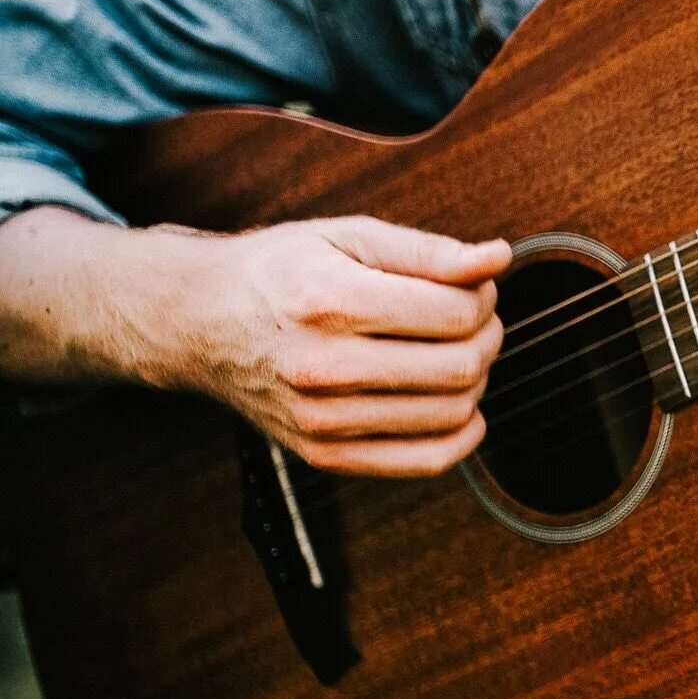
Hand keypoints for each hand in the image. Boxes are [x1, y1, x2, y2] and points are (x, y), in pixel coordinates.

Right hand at [157, 216, 509, 475]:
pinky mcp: (323, 454)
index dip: (482, 298)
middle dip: (487, 337)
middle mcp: (322, 367)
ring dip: (475, 380)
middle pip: (460, 367)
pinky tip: (459, 406)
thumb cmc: (280, 272)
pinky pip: (424, 461)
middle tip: (473, 319)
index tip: (472, 288)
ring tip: (454, 352)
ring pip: (451, 413)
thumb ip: (428, 251)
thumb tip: (497, 260)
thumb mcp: (348, 236)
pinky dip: (461, 435)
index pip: (455, 314)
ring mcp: (321, 419)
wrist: (199, 321)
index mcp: (330, 302)